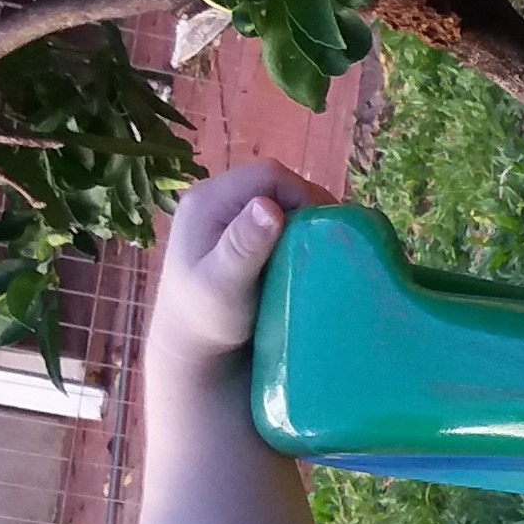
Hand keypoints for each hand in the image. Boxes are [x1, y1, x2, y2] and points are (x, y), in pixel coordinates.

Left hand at [152, 161, 326, 366]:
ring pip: (279, 200)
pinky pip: (276, 219)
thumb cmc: (205, 320)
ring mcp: (227, 216)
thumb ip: (243, 246)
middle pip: (276, 184)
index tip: (326, 228)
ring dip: (304, 221)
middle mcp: (215, 199)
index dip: (303, 193)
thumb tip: (268, 207)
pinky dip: (296, 232)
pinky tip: (307, 254)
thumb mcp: (223, 285)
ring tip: (323, 248)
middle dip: (307, 206)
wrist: (191, 348)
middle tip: (331, 240)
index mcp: (207, 201)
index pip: (268, 175)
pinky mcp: (239, 233)